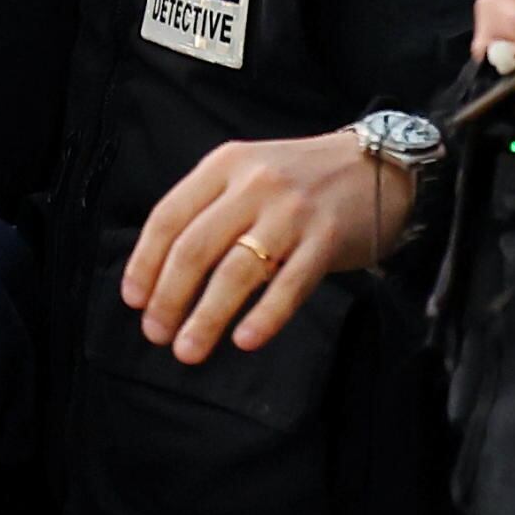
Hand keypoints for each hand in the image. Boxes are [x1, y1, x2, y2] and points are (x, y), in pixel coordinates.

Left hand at [126, 129, 406, 361]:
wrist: (379, 165)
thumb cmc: (303, 181)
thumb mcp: (248, 175)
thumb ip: (210, 210)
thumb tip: (162, 274)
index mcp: (225, 165)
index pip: (168, 217)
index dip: (145, 263)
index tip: (134, 301)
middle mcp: (254, 184)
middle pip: (195, 247)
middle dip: (169, 297)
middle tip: (156, 334)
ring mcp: (292, 212)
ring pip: (236, 271)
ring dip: (207, 316)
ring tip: (189, 349)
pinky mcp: (328, 238)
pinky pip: (290, 285)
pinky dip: (265, 316)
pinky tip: (245, 340)